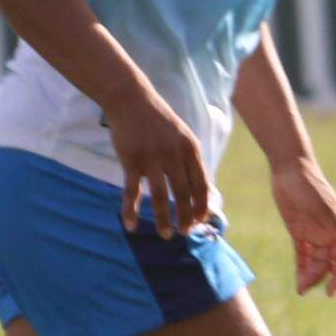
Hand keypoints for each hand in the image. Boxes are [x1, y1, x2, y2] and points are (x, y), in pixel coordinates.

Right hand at [106, 91, 213, 238]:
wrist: (131, 99)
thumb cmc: (158, 121)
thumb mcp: (183, 137)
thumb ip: (192, 162)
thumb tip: (205, 189)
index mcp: (191, 150)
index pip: (202, 185)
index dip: (203, 206)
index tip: (202, 221)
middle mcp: (175, 156)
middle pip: (185, 194)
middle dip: (187, 217)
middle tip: (186, 232)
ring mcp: (153, 159)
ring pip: (161, 197)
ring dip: (164, 220)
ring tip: (166, 235)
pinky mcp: (131, 161)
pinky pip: (132, 192)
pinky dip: (130, 210)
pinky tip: (131, 225)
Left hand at [264, 156, 335, 297]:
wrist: (291, 169)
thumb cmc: (309, 185)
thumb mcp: (322, 208)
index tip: (331, 291)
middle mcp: (327, 234)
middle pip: (328, 263)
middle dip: (321, 278)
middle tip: (305, 291)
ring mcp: (313, 232)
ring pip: (315, 260)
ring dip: (309, 275)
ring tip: (300, 289)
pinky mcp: (298, 230)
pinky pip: (302, 252)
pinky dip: (301, 265)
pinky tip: (298, 278)